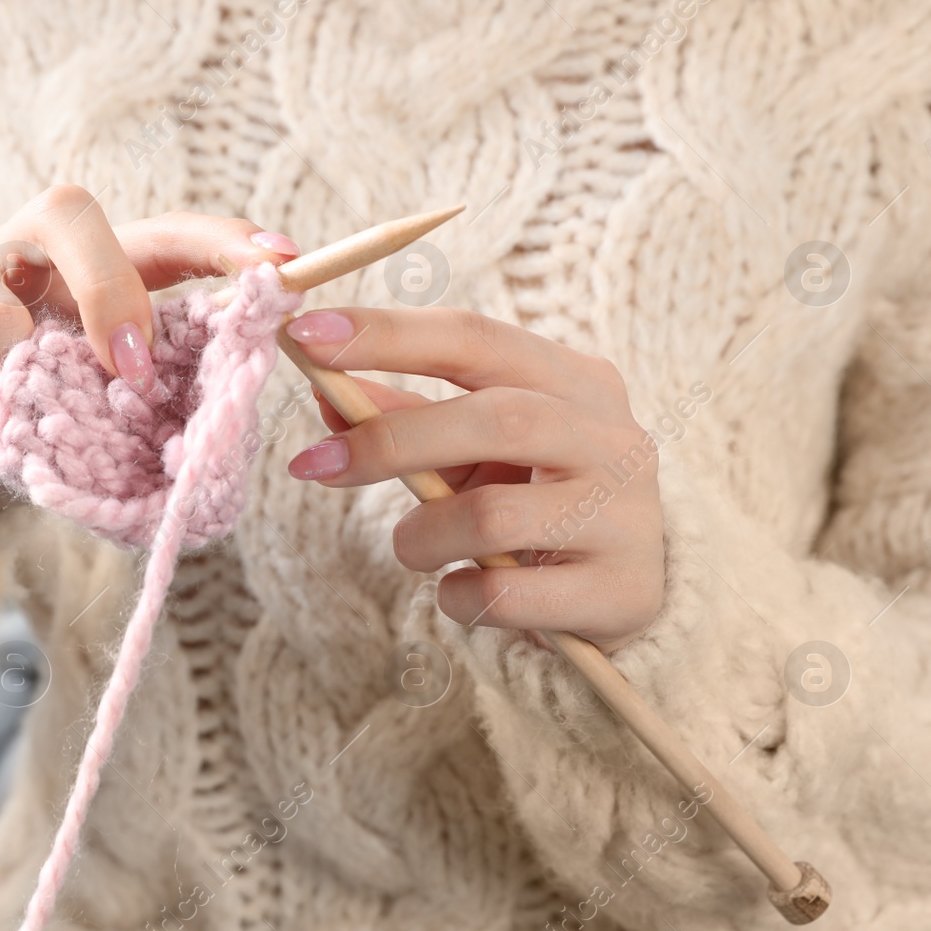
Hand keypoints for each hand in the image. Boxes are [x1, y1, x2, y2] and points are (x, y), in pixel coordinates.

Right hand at [0, 185, 299, 513]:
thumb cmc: (18, 423)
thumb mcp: (86, 410)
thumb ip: (137, 405)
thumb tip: (221, 437)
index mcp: (81, 270)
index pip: (159, 233)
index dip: (222, 241)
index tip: (284, 265)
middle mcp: (13, 251)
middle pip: (67, 213)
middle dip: (111, 289)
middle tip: (134, 372)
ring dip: (22, 388)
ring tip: (27, 445)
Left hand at [283, 306, 664, 651]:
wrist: (619, 594)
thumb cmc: (531, 503)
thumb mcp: (471, 452)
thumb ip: (404, 416)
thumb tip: (323, 391)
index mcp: (574, 379)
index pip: (474, 337)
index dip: (386, 334)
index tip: (305, 336)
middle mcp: (612, 435)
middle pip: (494, 418)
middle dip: (390, 440)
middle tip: (316, 465)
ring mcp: (626, 514)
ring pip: (492, 516)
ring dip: (422, 536)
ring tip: (414, 548)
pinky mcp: (622, 590)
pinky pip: (506, 595)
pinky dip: (458, 597)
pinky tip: (462, 593)